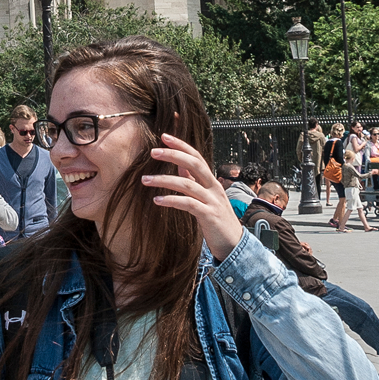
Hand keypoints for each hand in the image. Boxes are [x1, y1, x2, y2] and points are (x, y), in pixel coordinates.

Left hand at [140, 134, 244, 259]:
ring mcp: (213, 201)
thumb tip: (181, 168)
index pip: (197, 156)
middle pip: (194, 164)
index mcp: (211, 181)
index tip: (164, 136)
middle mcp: (214, 187)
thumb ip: (194, 182)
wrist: (234, 244)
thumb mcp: (206, 197)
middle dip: (173, 155)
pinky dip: (171, 200)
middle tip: (152, 152)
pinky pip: (188, 204)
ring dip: (164, 180)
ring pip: (187, 185)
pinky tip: (157, 200)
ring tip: (145, 180)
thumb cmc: (216, 219)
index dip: (181, 145)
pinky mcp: (209, 216)